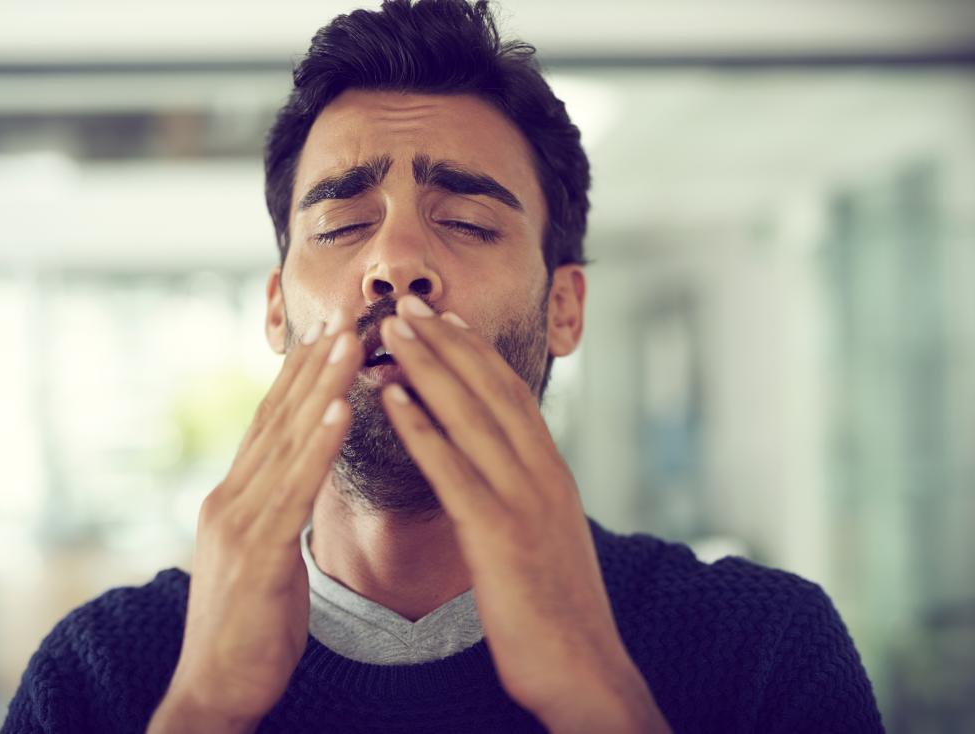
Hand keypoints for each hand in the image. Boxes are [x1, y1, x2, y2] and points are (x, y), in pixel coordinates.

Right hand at [148, 310, 362, 733]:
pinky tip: (342, 409)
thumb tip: (303, 477)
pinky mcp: (258, 553)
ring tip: (351, 342)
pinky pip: (295, 489)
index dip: (300, 376)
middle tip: (346, 314)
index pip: (272, 423)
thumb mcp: (265, 555)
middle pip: (278, 418)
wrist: (215, 690)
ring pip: (287, 441)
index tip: (330, 333)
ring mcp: (239, 522)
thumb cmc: (250, 625)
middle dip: (314, 364)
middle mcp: (232, 497)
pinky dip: (319, 445)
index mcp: (236, 497)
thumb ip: (278, 510)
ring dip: (322, 387)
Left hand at [379, 296, 670, 732]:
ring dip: (427, 367)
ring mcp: (524, 500)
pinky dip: (420, 426)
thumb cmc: (559, 612)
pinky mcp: (499, 534)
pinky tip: (389, 397)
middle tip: (407, 304)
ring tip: (390, 330)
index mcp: (553, 473)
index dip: (475, 353)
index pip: (511, 396)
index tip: (445, 319)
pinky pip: (452, 469)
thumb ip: (527, 497)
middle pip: (489, 391)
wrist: (584, 671)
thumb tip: (505, 470)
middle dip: (445, 342)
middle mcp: (543, 474)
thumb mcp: (549, 538)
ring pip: (470, 416)